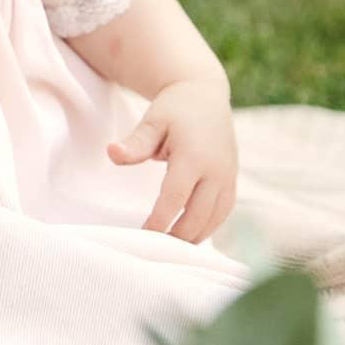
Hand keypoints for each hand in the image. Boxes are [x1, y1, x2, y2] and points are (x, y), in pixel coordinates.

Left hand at [107, 79, 238, 243]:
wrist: (204, 93)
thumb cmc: (173, 108)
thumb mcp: (152, 120)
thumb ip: (135, 143)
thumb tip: (112, 153)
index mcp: (194, 156)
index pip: (175, 198)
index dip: (160, 221)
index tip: (143, 235)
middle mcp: (217, 170)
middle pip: (197, 216)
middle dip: (176, 236)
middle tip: (153, 250)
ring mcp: (229, 177)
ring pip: (214, 220)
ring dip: (193, 237)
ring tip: (168, 249)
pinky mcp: (233, 181)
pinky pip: (223, 213)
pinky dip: (207, 228)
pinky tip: (189, 236)